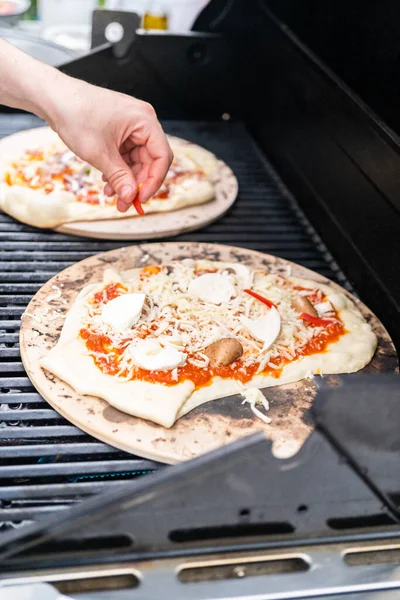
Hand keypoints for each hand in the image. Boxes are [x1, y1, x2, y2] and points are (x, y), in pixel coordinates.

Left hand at [45, 76, 172, 212]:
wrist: (53, 97)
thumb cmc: (76, 114)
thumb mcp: (100, 153)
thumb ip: (119, 177)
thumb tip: (131, 197)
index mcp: (145, 121)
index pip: (162, 157)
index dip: (154, 181)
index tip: (141, 198)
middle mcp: (142, 122)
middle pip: (150, 161)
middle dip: (136, 183)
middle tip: (124, 203)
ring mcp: (131, 125)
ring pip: (136, 160)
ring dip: (125, 179)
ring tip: (110, 193)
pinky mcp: (120, 130)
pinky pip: (125, 154)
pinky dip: (118, 169)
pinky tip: (106, 180)